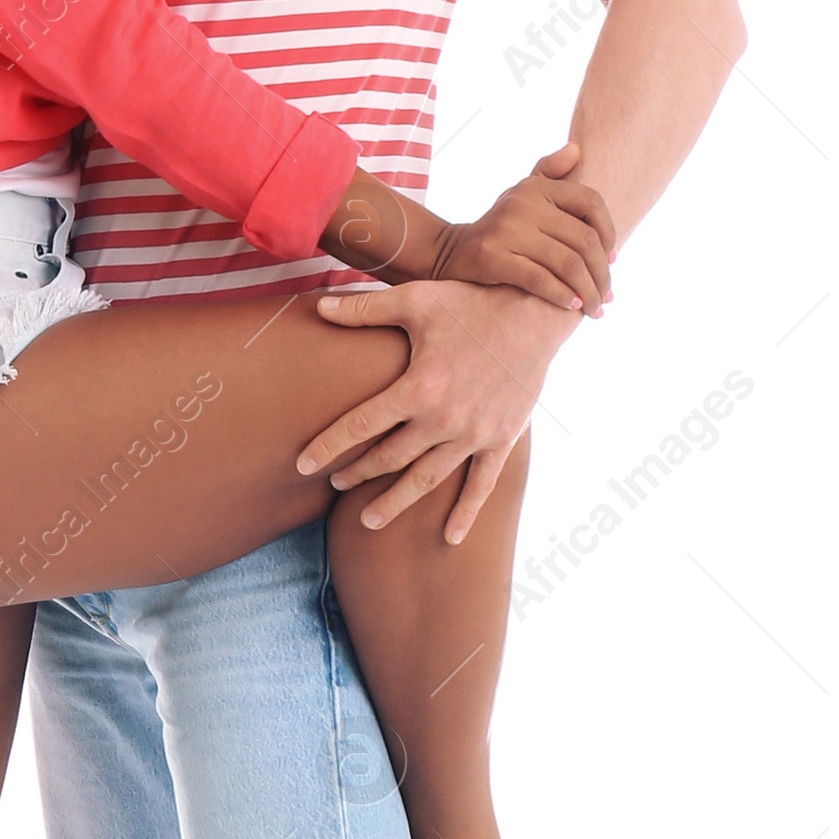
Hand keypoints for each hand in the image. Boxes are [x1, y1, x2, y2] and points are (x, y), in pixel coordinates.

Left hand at [296, 279, 576, 539]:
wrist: (536, 313)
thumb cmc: (472, 302)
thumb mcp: (415, 300)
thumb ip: (365, 309)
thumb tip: (319, 308)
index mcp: (418, 387)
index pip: (360, 425)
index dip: (327, 446)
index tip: (302, 464)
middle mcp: (444, 419)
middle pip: (389, 458)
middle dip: (357, 473)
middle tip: (335, 484)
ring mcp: (474, 434)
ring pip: (426, 479)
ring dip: (396, 502)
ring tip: (368, 520)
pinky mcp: (501, 440)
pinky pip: (481, 485)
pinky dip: (466, 513)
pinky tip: (449, 538)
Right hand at [430, 144, 613, 314]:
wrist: (449, 252)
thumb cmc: (499, 227)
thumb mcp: (521, 193)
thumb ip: (549, 171)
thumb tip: (577, 150)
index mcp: (537, 188)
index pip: (591, 202)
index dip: (609, 232)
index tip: (611, 259)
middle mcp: (523, 204)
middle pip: (583, 240)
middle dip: (601, 273)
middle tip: (606, 296)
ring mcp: (507, 230)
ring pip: (567, 263)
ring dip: (587, 291)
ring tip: (594, 309)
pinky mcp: (493, 258)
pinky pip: (541, 280)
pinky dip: (562, 296)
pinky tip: (572, 306)